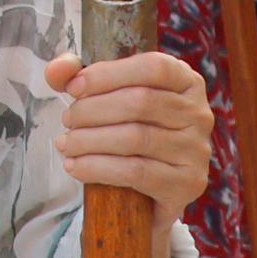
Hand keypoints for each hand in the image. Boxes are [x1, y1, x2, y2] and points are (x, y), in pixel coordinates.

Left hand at [49, 50, 214, 225]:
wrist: (148, 191)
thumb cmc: (127, 129)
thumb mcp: (107, 96)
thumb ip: (78, 76)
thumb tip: (57, 69)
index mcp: (186, 82)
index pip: (153, 67)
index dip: (108, 74)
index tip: (73, 88)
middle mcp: (199, 114)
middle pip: (140, 102)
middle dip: (92, 110)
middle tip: (67, 120)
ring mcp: (196, 150)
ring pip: (136, 138)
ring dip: (89, 140)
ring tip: (66, 143)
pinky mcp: (188, 184)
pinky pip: (137, 172)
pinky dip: (98, 167)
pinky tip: (75, 167)